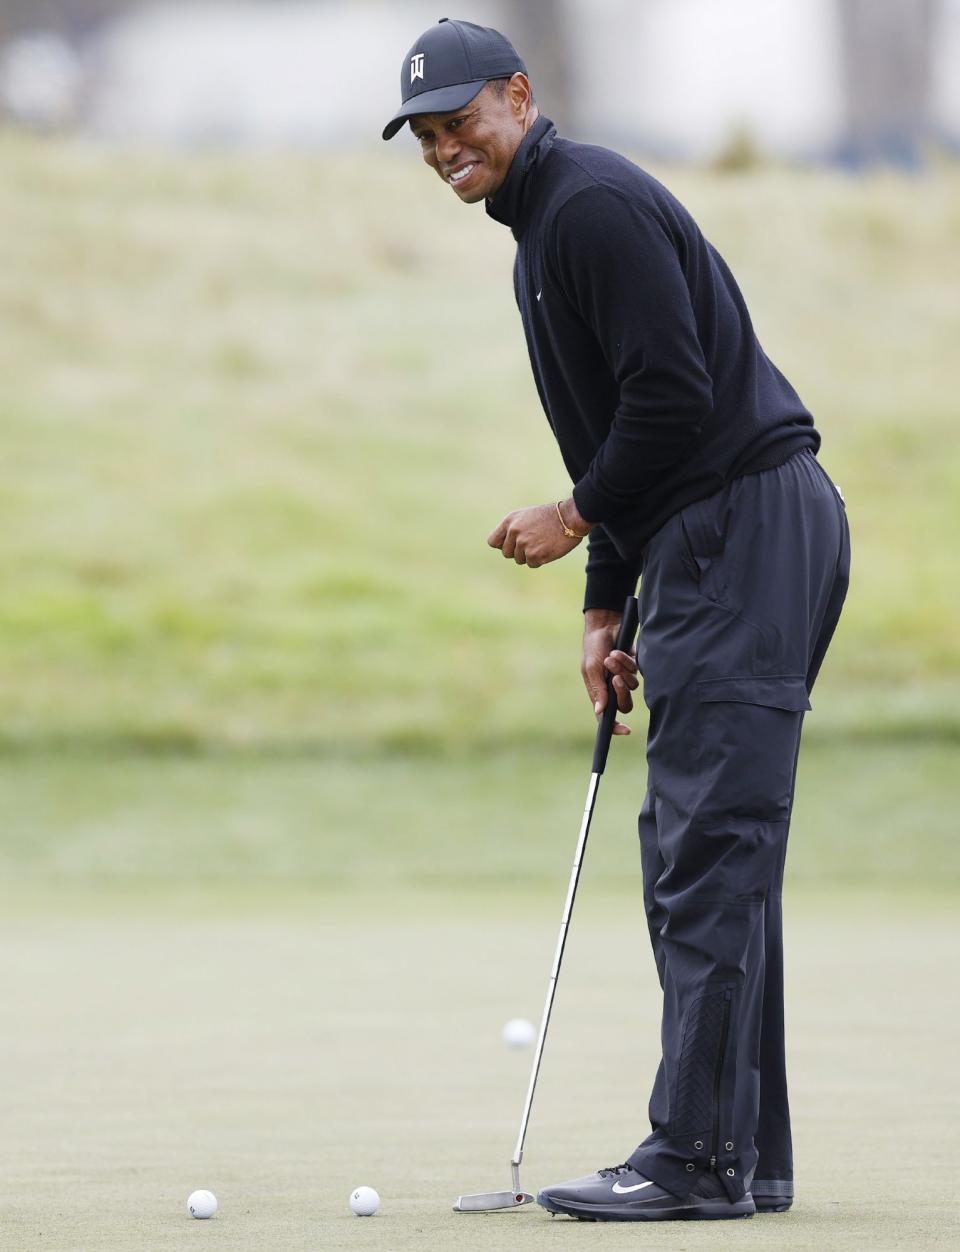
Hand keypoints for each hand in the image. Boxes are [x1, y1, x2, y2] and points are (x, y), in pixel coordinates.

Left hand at [487, 501, 584, 567]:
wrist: (570, 517)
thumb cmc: (549, 516)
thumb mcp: (526, 516)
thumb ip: (512, 529)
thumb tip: (503, 546)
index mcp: (510, 521)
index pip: (493, 541)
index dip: (502, 545)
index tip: (512, 544)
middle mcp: (514, 532)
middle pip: (506, 553)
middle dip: (517, 552)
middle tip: (532, 543)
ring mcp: (524, 544)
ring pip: (519, 560)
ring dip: (530, 556)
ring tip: (542, 543)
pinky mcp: (535, 555)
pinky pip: (532, 564)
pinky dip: (540, 560)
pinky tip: (547, 548)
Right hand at [581, 609, 639, 735]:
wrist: (604, 626)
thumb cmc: (593, 648)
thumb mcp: (591, 668)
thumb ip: (598, 690)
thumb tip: (600, 712)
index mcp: (599, 693)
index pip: (607, 717)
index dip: (615, 727)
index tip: (625, 730)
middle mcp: (613, 688)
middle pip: (625, 704)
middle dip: (622, 693)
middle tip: (615, 679)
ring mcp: (624, 677)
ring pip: (632, 686)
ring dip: (621, 671)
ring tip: (611, 657)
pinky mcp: (633, 666)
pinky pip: (636, 671)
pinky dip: (626, 662)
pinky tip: (617, 652)